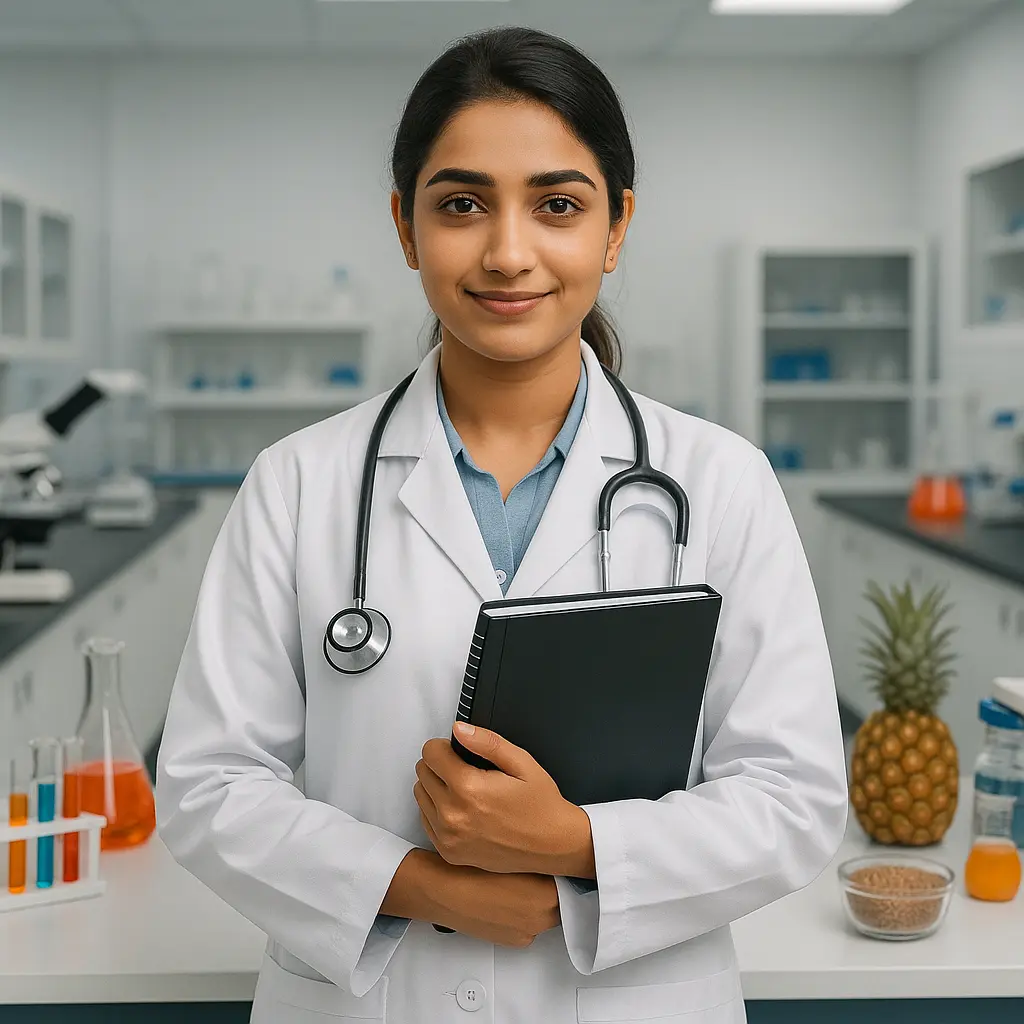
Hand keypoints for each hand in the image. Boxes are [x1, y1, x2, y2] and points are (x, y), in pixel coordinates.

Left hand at [413, 722, 595, 877]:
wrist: (553, 845)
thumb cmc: (540, 804)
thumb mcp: (521, 763)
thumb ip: (486, 742)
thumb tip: (459, 729)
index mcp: (469, 788)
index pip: (431, 753)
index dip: (446, 746)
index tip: (460, 752)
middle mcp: (453, 815)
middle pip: (422, 772)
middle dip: (440, 764)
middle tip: (466, 770)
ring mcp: (448, 837)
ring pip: (421, 795)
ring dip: (436, 787)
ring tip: (465, 790)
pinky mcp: (448, 852)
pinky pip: (426, 819)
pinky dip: (438, 810)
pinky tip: (463, 810)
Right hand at [436, 862, 560, 947]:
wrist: (440, 892)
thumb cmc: (468, 871)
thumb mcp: (509, 853)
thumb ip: (537, 858)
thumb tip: (549, 858)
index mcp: (545, 894)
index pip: (572, 882)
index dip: (564, 868)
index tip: (560, 861)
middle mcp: (540, 918)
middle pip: (562, 899)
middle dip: (554, 884)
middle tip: (538, 868)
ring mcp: (527, 932)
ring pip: (546, 912)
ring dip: (539, 898)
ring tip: (517, 880)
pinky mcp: (513, 941)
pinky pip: (529, 923)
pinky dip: (523, 912)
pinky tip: (505, 896)